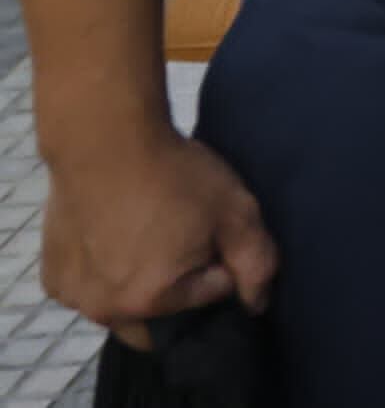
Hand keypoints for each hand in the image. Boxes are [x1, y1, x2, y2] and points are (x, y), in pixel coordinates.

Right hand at [39, 128, 275, 330]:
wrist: (103, 140)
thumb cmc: (174, 176)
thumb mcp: (236, 214)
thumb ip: (257, 265)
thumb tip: (257, 305)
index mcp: (152, 303)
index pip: (213, 293)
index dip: (221, 258)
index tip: (211, 225)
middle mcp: (106, 311)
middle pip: (162, 319)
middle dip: (180, 291)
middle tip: (181, 240)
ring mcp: (74, 297)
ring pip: (122, 309)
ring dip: (140, 286)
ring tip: (147, 234)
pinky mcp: (53, 279)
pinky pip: (91, 291)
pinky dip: (105, 275)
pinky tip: (115, 237)